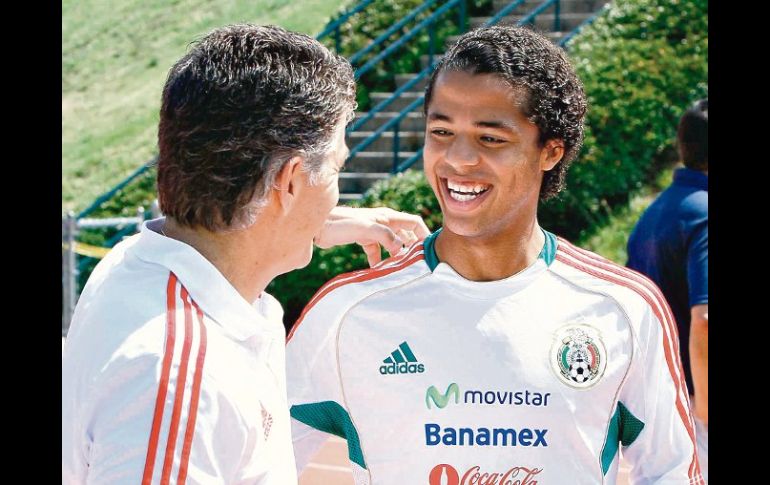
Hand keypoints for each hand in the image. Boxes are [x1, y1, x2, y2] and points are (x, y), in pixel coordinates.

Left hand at [314, 206, 430, 265]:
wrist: (318, 227)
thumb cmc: (341, 224)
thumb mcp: (366, 229)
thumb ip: (386, 237)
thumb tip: (401, 249)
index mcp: (387, 217)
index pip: (414, 222)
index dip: (424, 234)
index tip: (428, 250)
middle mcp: (383, 222)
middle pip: (406, 234)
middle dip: (412, 248)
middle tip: (416, 263)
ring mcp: (373, 231)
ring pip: (392, 244)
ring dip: (396, 256)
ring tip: (399, 269)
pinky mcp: (363, 239)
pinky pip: (377, 251)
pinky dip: (380, 260)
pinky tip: (378, 271)